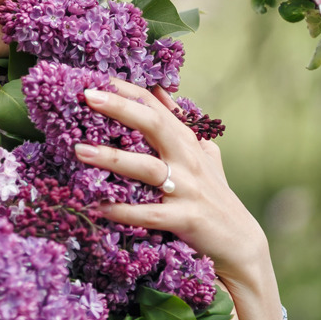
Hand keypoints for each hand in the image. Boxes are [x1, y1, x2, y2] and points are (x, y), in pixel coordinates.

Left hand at [74, 79, 270, 293]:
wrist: (240, 243)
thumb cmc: (215, 195)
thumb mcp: (203, 154)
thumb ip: (181, 123)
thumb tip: (160, 91)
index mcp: (187, 141)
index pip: (155, 106)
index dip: (127, 90)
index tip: (96, 77)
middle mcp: (187, 159)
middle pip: (153, 124)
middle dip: (120, 108)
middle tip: (87, 96)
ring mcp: (187, 189)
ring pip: (147, 167)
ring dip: (112, 158)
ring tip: (80, 151)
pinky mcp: (185, 219)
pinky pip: (150, 213)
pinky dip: (124, 211)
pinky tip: (99, 207)